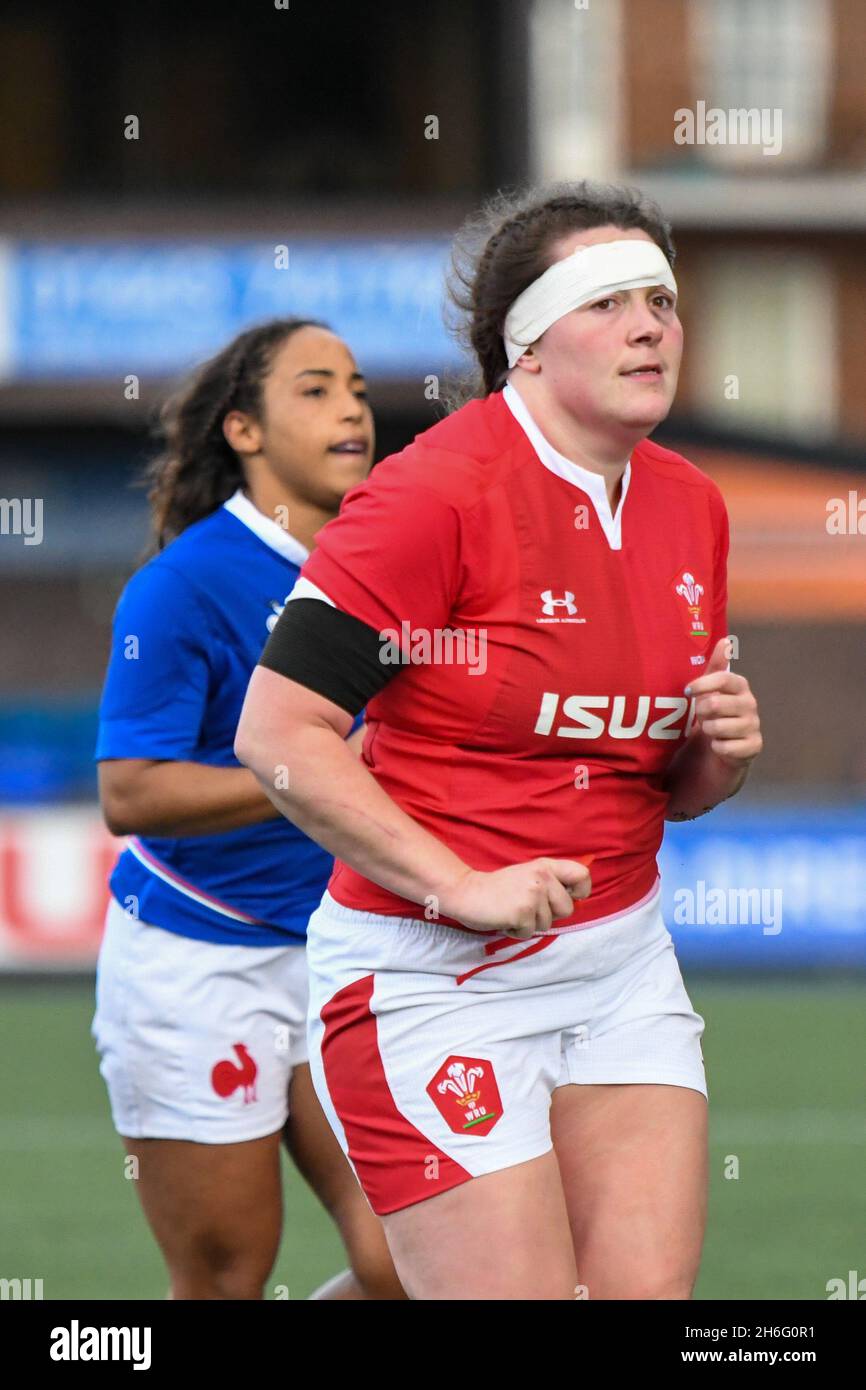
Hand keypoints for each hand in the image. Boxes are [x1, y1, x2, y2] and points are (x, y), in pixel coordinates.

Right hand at [441, 857, 592, 939]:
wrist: (466, 893)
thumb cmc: (498, 889)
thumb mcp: (528, 876)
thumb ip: (549, 883)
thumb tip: (577, 899)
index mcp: (545, 866)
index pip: (582, 876)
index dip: (580, 891)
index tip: (568, 897)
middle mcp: (542, 877)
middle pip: (567, 909)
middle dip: (549, 915)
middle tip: (526, 907)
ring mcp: (533, 895)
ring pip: (548, 924)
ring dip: (530, 924)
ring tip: (512, 911)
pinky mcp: (522, 912)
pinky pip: (530, 933)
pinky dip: (516, 931)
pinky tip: (504, 918)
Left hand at [685, 637, 761, 768]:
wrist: (723, 748)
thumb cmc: (714, 714)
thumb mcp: (711, 690)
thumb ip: (717, 666)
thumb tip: (725, 640)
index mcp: (740, 686)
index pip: (724, 678)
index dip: (703, 684)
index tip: (687, 691)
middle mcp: (750, 704)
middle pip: (716, 704)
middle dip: (701, 712)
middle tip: (701, 716)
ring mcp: (753, 726)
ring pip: (717, 728)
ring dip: (708, 731)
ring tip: (711, 731)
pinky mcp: (753, 747)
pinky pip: (725, 748)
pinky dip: (716, 748)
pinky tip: (719, 745)